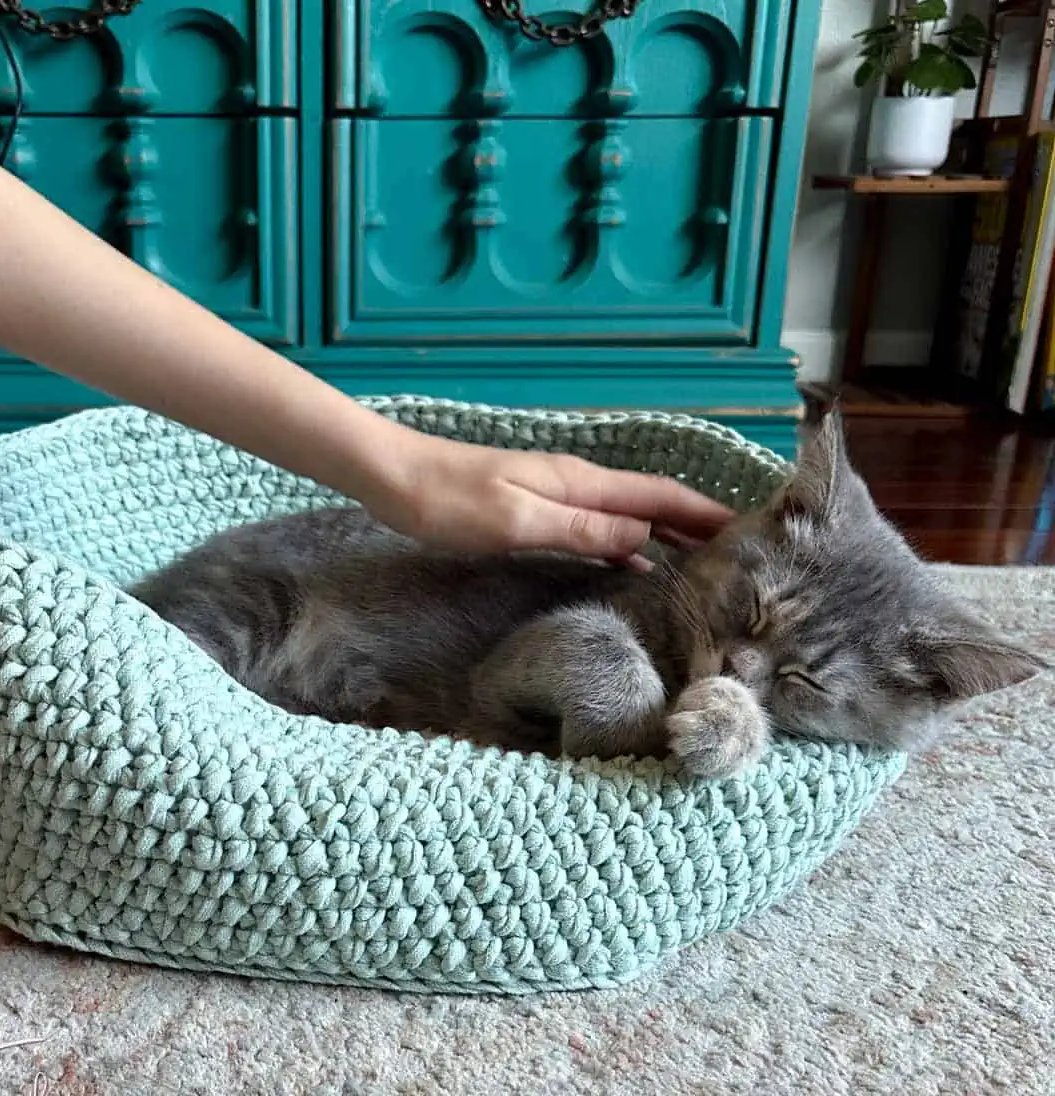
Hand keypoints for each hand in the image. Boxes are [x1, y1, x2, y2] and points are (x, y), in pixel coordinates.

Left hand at [361, 431, 732, 559]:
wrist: (395, 476)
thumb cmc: (448, 499)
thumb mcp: (517, 520)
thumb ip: (582, 529)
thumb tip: (646, 538)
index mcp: (580, 483)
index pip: (659, 496)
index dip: (704, 512)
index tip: (750, 530)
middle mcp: (577, 485)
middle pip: (651, 503)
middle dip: (697, 525)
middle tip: (740, 557)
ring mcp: (558, 496)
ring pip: (627, 517)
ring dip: (666, 538)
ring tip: (702, 567)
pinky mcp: (538, 510)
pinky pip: (598, 529)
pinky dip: (627, 547)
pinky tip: (636, 568)